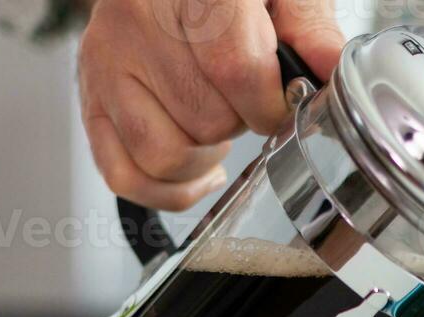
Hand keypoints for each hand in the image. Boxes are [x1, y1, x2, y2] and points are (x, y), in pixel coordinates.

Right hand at [78, 0, 343, 209]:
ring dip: (204, 157)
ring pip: (163, 154)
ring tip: (219, 125)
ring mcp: (106, 62)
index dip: (271, 105)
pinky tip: (197, 169)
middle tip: (245, 100)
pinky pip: (124, 175)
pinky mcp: (90, 97)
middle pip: (204, 119)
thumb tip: (334, 71)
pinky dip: (168, 189)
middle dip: (239, 124)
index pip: (235, 71)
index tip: (284, 103)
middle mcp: (137, 21)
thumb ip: (308, 28)